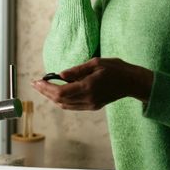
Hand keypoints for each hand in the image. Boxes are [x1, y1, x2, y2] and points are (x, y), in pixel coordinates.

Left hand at [31, 57, 154, 111]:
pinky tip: (58, 92)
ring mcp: (91, 104)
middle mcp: (88, 99)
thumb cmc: (116, 69)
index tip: (37, 81)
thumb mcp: (96, 63)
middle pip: (60, 100)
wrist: (132, 82)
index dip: (46, 88)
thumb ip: (77, 70)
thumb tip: (60, 75)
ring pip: (64, 105)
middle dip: (45, 92)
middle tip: (36, 84)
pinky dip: (62, 100)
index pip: (60, 92)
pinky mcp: (93, 106)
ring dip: (52, 97)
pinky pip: (72, 106)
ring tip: (44, 88)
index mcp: (88, 87)